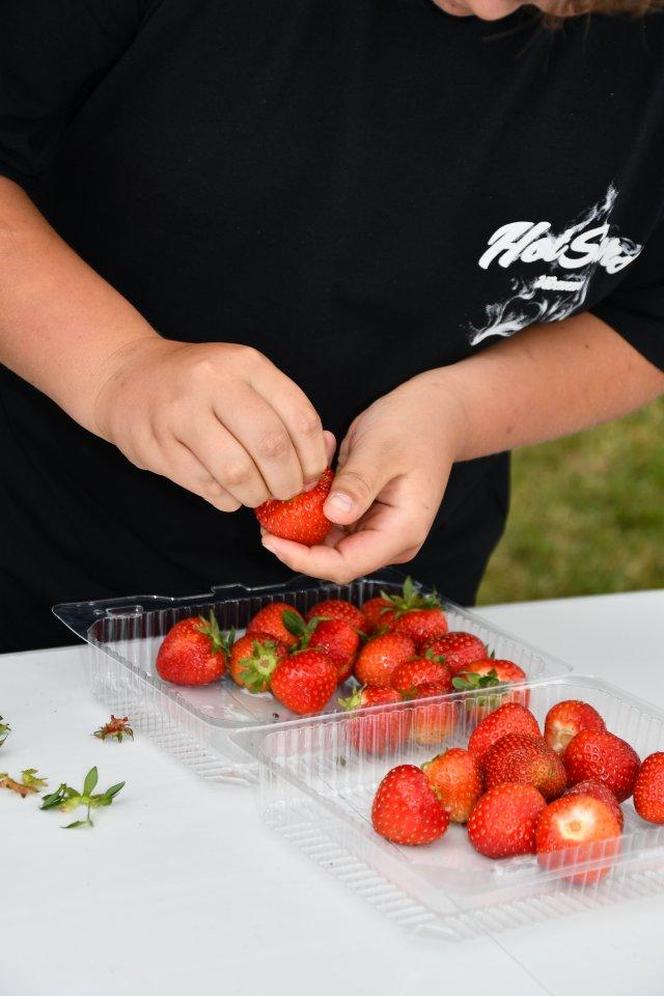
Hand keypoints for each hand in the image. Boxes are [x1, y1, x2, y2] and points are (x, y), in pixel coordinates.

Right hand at [93, 338, 331, 510]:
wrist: (127, 377)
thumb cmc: (199, 384)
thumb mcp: (243, 378)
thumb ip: (282, 410)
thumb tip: (322, 456)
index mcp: (245, 363)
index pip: (299, 416)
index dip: (313, 456)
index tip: (311, 474)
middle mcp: (212, 383)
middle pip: (271, 446)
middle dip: (288, 481)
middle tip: (286, 492)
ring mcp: (180, 414)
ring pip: (238, 473)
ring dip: (257, 495)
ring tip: (258, 494)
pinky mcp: (156, 445)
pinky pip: (206, 486)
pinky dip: (227, 500)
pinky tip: (229, 493)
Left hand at [260, 370, 465, 582]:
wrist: (437, 414)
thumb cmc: (414, 425)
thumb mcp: (382, 449)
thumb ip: (358, 483)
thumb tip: (333, 515)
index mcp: (401, 532)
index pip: (345, 564)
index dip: (303, 559)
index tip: (270, 539)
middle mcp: (389, 540)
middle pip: (331, 559)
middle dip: (295, 539)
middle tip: (264, 511)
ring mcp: (376, 530)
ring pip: (325, 540)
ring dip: (302, 512)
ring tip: (293, 475)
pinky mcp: (364, 516)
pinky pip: (328, 518)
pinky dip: (314, 496)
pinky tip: (318, 463)